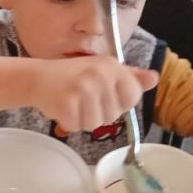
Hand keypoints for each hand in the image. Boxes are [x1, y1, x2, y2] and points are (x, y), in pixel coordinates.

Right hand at [29, 56, 158, 132]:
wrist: (37, 77)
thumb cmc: (72, 76)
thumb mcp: (102, 70)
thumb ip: (130, 77)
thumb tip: (155, 78)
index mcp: (112, 66)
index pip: (132, 98)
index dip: (118, 103)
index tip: (103, 95)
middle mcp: (100, 74)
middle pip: (113, 115)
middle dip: (97, 113)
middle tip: (82, 99)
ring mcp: (83, 88)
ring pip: (95, 124)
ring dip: (82, 120)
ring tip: (73, 104)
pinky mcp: (66, 102)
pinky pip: (77, 126)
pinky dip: (68, 122)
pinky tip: (62, 108)